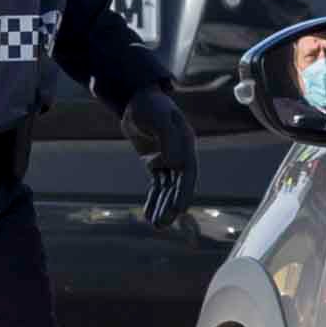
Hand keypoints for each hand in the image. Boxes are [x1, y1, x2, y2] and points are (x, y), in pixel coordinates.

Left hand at [124, 83, 199, 230]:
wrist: (136, 100)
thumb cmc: (150, 105)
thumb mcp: (158, 118)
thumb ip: (168, 138)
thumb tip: (173, 164)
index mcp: (186, 144)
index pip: (188, 172)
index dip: (185, 191)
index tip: (181, 209)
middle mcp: (180, 155)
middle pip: (179, 185)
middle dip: (172, 205)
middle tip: (164, 224)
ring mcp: (168, 160)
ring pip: (167, 189)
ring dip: (162, 207)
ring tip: (157, 226)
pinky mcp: (155, 163)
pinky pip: (157, 185)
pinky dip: (153, 199)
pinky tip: (148, 215)